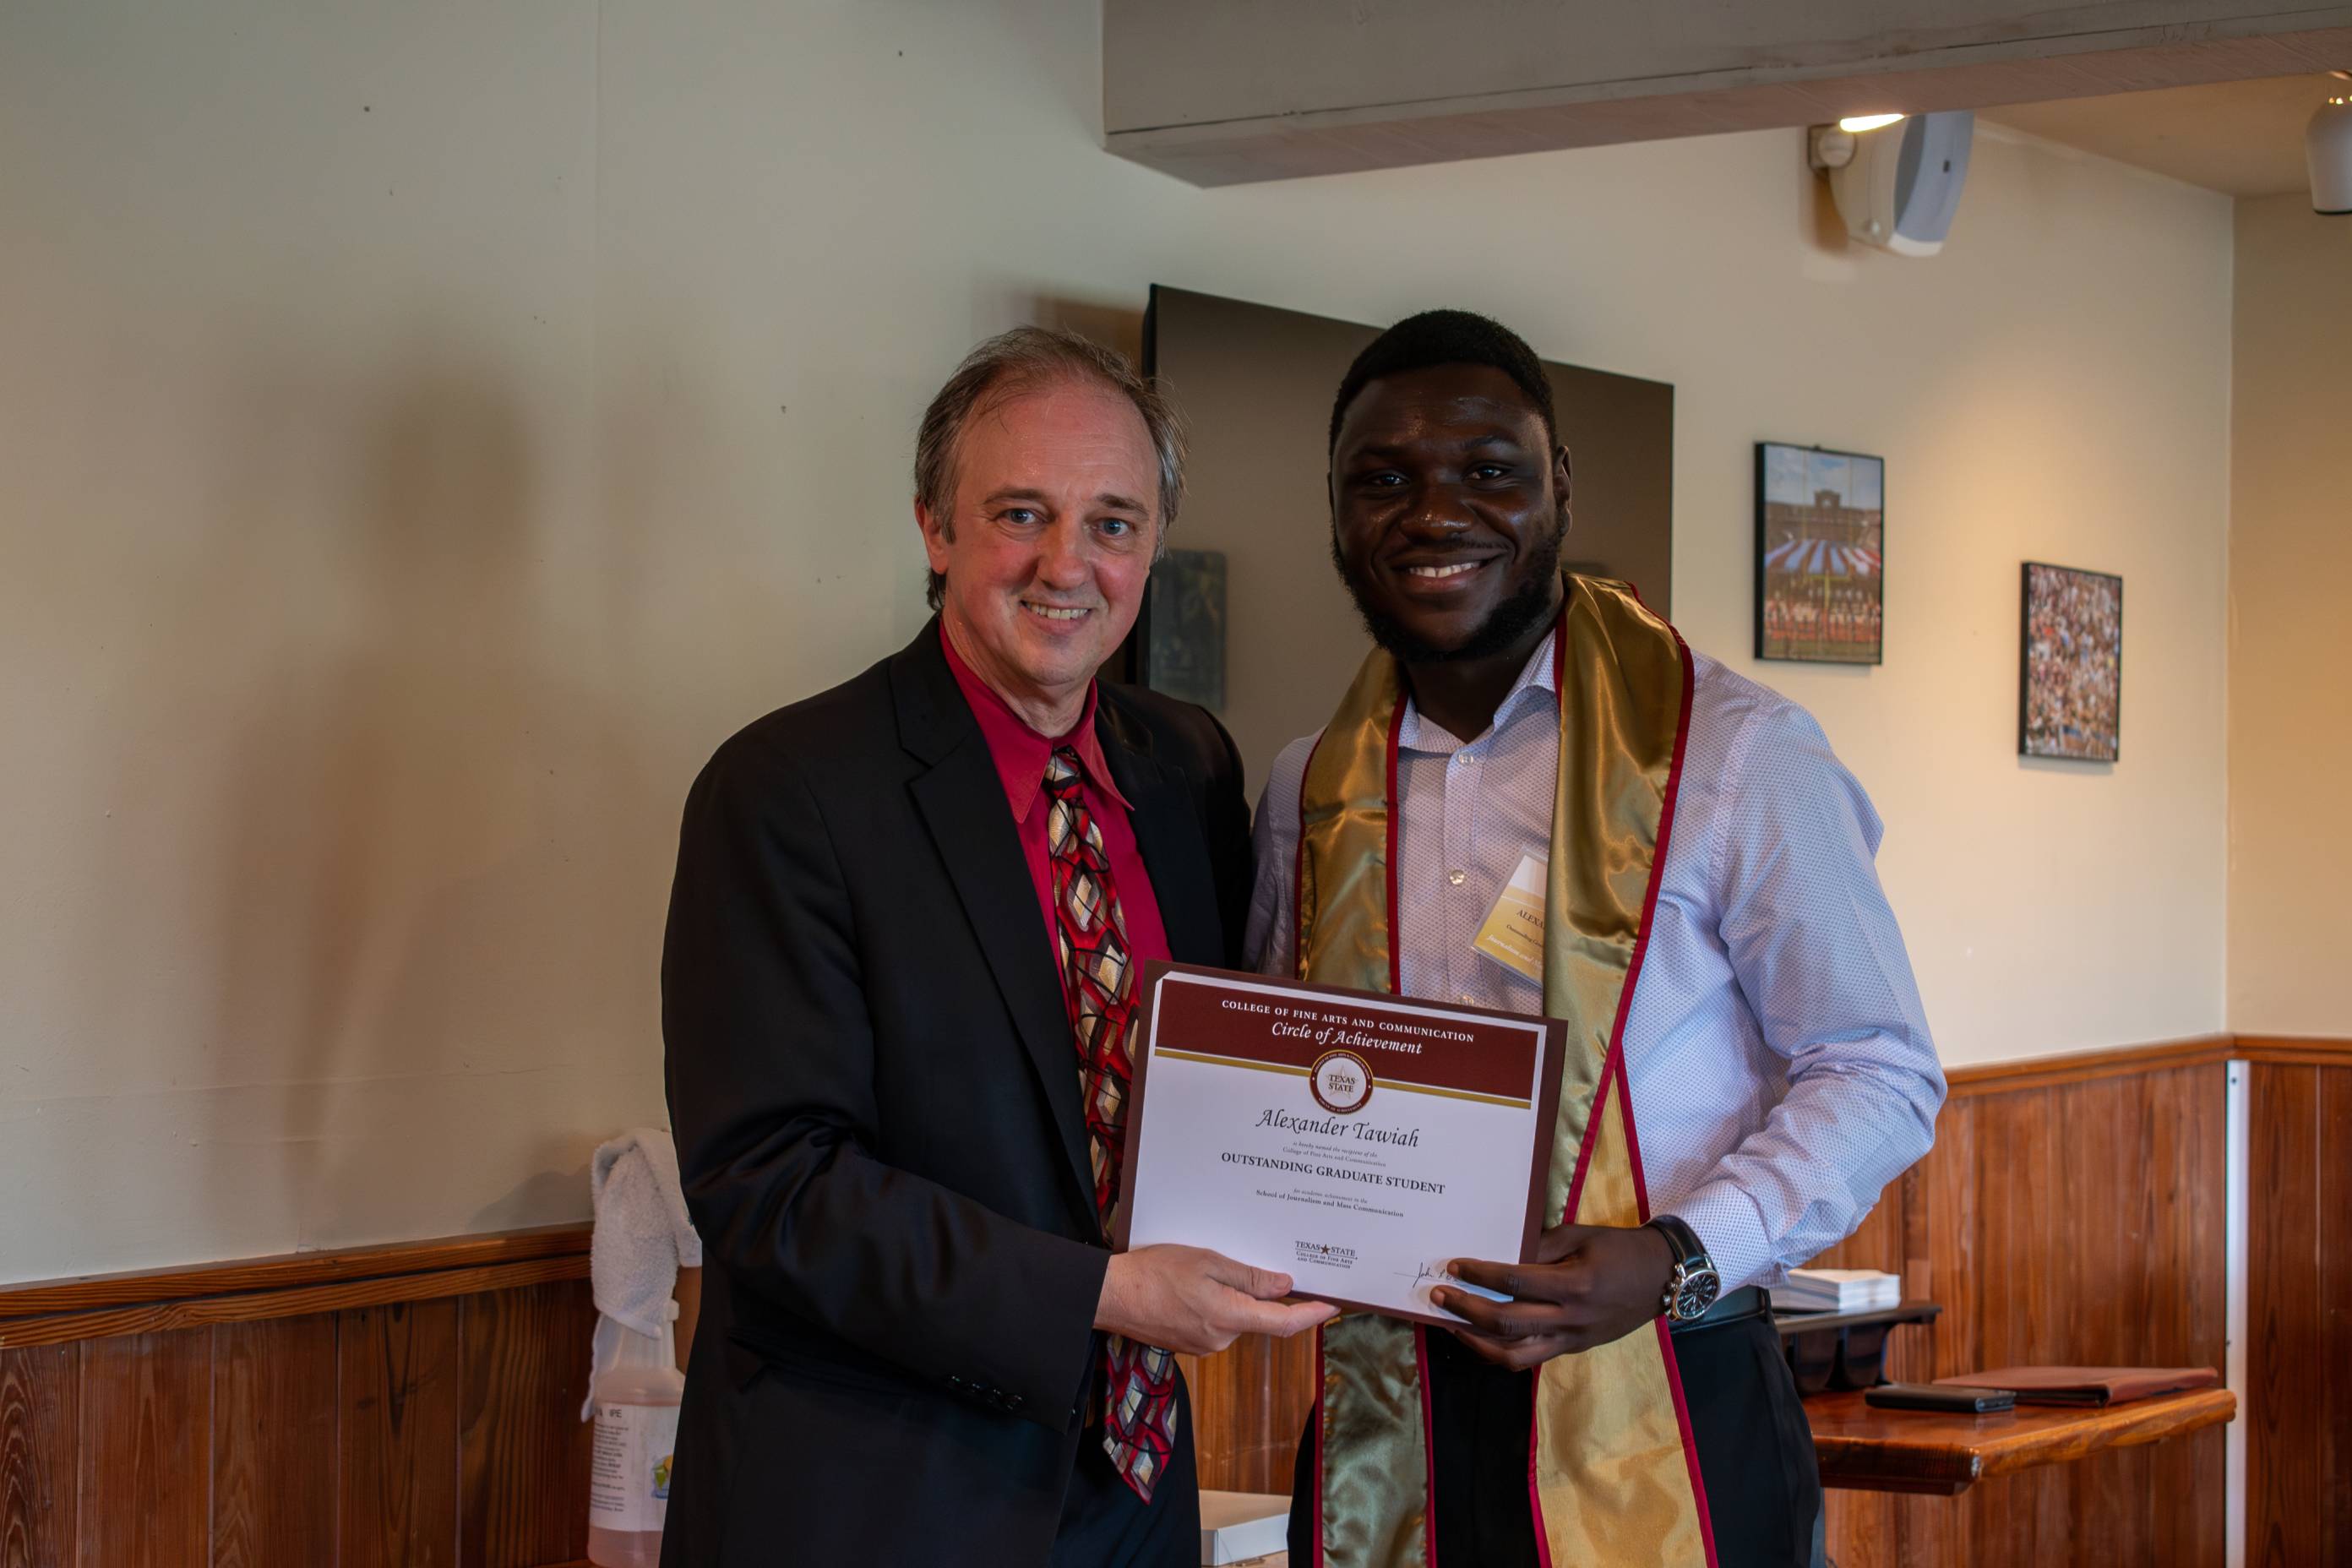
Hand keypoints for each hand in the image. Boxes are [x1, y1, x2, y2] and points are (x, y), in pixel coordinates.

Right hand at [1096, 1245, 1338, 1355]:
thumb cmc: (1154, 1273)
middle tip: (1249, 1260)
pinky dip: (1215, 1304)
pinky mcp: (1190, 1344)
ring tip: (1205, 1269)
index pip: (1284, 1322)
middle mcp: (1221, 1339)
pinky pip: (1215, 1322)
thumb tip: (1284, 1286)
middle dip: (1258, 1293)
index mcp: (1229, 1317)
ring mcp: (1204, 1345)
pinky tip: (1193, 1285)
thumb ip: (1248, 1277)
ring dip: (1232, 1296)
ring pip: (1235, 1317)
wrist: (1111, 1295)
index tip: (1332, 1306)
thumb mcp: (1207, 1262)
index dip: (1312, 1315)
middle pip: (1257, 1317)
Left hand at [1429, 1222, 1675, 1370]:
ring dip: (1476, 1341)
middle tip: (1438, 1295)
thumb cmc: (1620, 1249)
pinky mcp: (1573, 1349)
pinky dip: (1499, 1351)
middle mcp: (1571, 1319)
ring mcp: (1572, 1340)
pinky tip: (1479, 1337)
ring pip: (1514, 1354)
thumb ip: (1539, 1246)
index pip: (1515, 1283)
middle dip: (1466, 1309)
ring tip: (1451, 1323)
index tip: (1453, 1267)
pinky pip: (1529, 1357)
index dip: (1480, 1275)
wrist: (1663, 1278)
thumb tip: (1498, 1253)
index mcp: (1575, 1285)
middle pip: (1507, 1323)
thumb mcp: (1580, 1236)